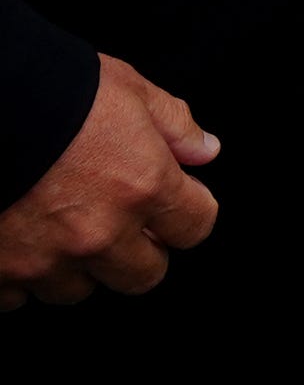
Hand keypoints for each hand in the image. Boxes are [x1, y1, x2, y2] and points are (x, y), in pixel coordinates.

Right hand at [0, 59, 216, 306]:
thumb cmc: (52, 91)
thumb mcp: (128, 88)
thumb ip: (174, 124)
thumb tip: (205, 150)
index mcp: (143, 186)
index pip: (195, 226)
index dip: (187, 213)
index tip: (174, 205)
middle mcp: (100, 234)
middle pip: (143, 274)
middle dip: (138, 251)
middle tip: (118, 222)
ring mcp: (45, 260)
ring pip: (77, 289)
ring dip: (75, 265)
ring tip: (59, 227)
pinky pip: (18, 296)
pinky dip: (20, 275)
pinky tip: (17, 240)